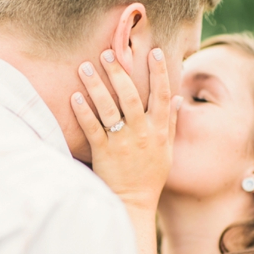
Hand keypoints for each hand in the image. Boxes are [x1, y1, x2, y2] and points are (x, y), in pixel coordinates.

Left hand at [70, 48, 181, 212]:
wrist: (133, 202)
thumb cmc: (150, 176)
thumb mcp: (167, 150)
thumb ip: (171, 123)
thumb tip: (178, 99)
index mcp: (160, 130)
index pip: (162, 95)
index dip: (159, 72)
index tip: (155, 51)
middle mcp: (142, 132)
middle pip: (131, 96)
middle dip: (119, 72)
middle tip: (107, 53)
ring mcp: (122, 142)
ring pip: (109, 108)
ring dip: (96, 86)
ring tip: (85, 67)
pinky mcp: (103, 152)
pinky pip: (91, 128)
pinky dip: (83, 112)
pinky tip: (74, 97)